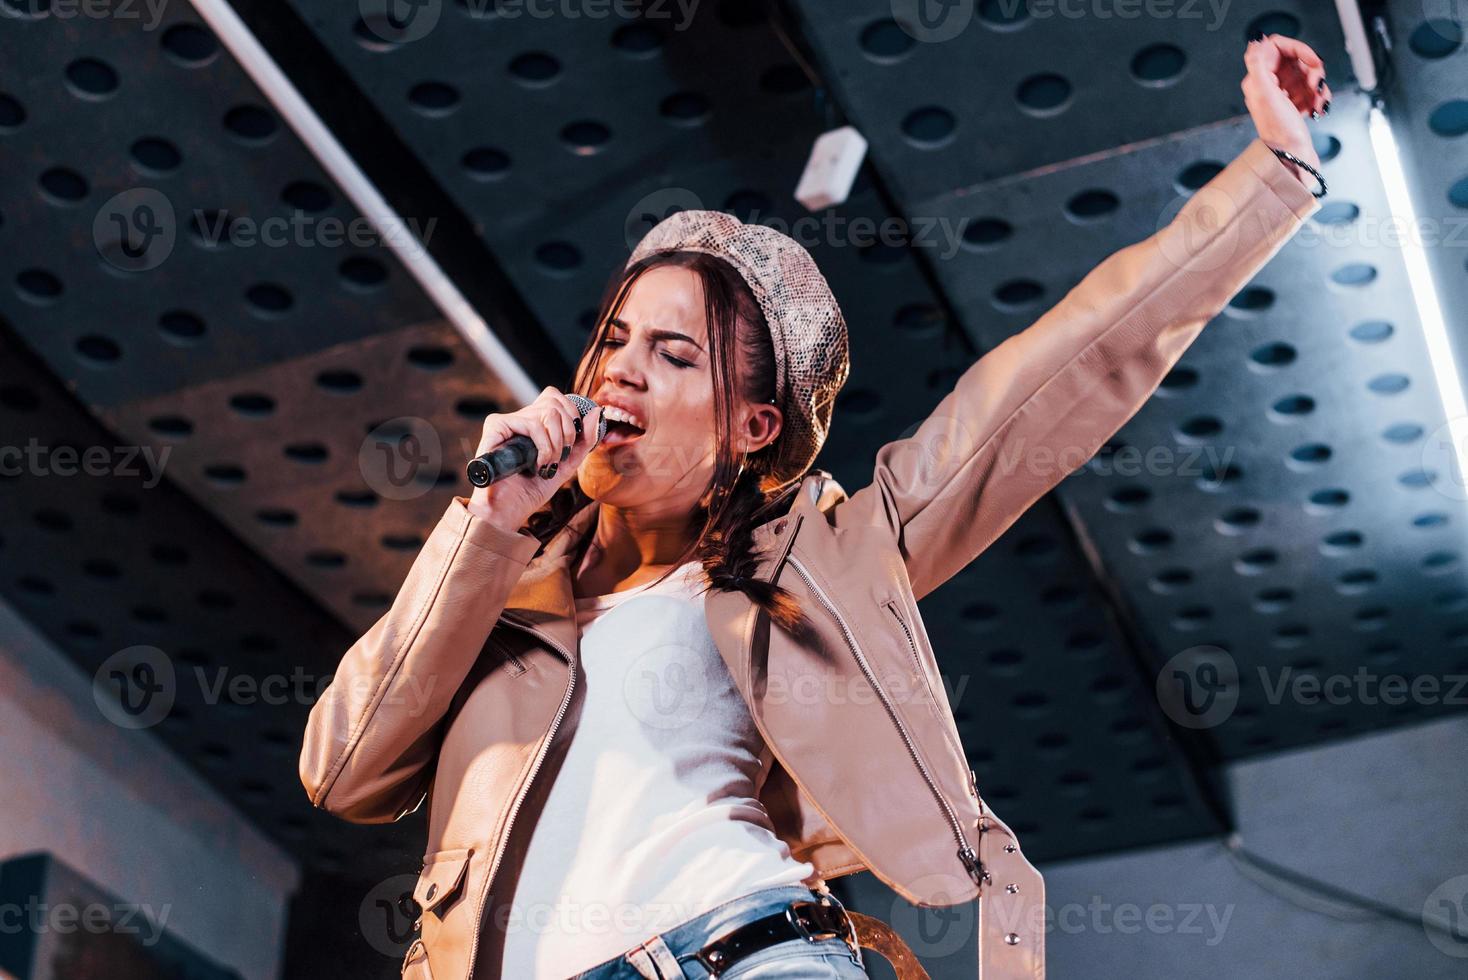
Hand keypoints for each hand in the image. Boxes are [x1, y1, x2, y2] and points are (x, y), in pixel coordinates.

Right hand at [467, 386, 605, 528]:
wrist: (509, 510)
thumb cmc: (532, 489)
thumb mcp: (567, 464)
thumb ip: (584, 440)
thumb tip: (596, 411)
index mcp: (534, 423)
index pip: (555, 397)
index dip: (571, 414)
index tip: (571, 443)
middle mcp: (520, 418)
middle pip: (555, 403)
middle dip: (568, 434)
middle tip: (559, 458)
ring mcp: (507, 421)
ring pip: (548, 413)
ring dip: (556, 445)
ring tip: (546, 465)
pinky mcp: (496, 427)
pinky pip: (532, 423)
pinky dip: (543, 446)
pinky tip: (537, 464)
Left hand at [1242, 34, 1329, 184]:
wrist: (1291, 158)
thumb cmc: (1280, 131)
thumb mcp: (1266, 94)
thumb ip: (1258, 65)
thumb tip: (1256, 43)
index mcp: (1257, 79)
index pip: (1276, 46)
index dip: (1298, 49)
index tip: (1312, 60)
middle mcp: (1267, 85)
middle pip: (1295, 59)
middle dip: (1312, 69)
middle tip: (1317, 84)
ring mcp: (1281, 95)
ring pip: (1306, 74)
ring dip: (1318, 86)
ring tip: (1318, 102)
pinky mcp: (1293, 105)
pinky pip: (1310, 90)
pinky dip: (1318, 97)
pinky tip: (1317, 109)